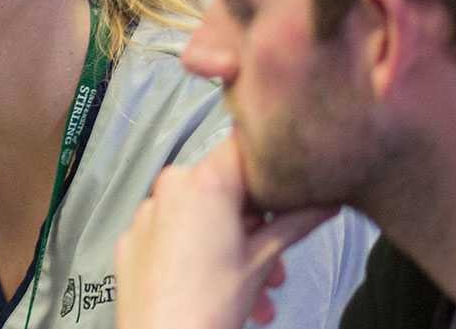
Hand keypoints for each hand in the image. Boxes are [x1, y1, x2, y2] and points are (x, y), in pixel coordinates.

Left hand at [114, 138, 334, 328]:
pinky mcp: (132, 242)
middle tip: (276, 259)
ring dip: (233, 248)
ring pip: (202, 217)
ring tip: (254, 289)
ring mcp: (145, 216)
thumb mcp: (264, 259)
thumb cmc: (207, 307)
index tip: (287, 191)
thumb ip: (297, 222)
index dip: (270, 169)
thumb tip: (323, 203)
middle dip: (256, 226)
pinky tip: (216, 286)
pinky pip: (172, 236)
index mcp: (202, 182)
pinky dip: (197, 255)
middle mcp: (168, 190)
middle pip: (225, 189)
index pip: (243, 148)